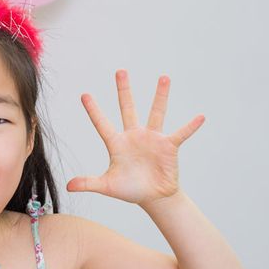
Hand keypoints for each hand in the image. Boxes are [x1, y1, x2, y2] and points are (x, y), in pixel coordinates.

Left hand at [67, 70, 203, 206]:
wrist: (153, 197)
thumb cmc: (130, 189)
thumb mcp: (107, 186)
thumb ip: (88, 183)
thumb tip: (68, 186)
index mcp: (117, 144)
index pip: (102, 124)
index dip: (93, 111)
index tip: (84, 95)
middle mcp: (134, 136)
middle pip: (127, 109)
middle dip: (123, 91)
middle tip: (120, 71)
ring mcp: (152, 139)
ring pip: (156, 113)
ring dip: (160, 96)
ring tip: (164, 77)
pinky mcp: (168, 146)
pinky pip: (181, 134)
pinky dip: (190, 126)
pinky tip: (200, 117)